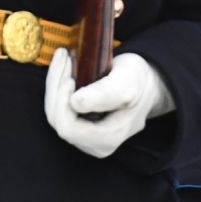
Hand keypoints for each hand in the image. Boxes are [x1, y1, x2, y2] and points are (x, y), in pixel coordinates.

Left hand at [42, 48, 175, 158]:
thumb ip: (105, 93)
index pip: (68, 127)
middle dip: (56, 88)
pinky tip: (64, 70)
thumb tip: (76, 102)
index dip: (62, 101)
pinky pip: (58, 111)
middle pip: (58, 121)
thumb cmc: (138, 82)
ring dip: (55, 85)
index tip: (70, 76)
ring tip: (64, 59)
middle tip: (64, 57)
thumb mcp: (127, 81)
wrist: (145, 85)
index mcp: (108, 138)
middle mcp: (95, 144)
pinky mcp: (79, 129)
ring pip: (55, 115)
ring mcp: (86, 139)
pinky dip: (57, 88)